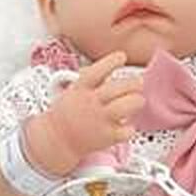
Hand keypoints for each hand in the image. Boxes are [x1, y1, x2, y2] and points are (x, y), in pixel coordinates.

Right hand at [29, 50, 144, 165]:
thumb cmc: (69, 113)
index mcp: (80, 89)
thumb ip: (91, 78)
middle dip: (133, 83)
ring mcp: (99, 120)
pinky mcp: (107, 137)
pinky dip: (130, 128)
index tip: (121, 56)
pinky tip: (127, 125)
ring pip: (126, 106)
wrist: (58, 139)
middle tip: (138, 84)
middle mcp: (91, 103)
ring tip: (137, 101)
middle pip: (117, 88)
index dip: (111, 62)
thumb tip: (109, 64)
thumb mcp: (73, 90)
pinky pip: (127, 130)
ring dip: (137, 101)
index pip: (97, 71)